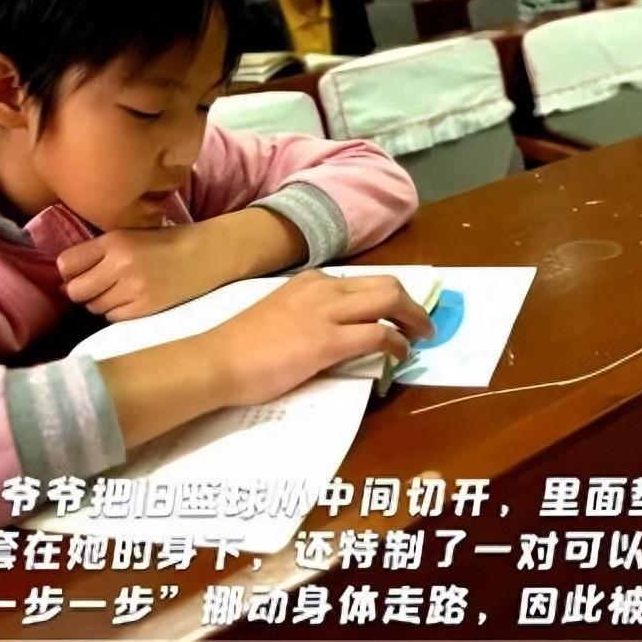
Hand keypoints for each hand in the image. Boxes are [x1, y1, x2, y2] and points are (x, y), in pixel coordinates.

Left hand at [59, 207, 306, 320]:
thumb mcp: (131, 234)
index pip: (67, 264)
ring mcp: (132, 288)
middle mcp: (119, 264)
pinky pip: (113, 317)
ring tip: (120, 292)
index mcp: (114, 241)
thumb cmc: (167, 242)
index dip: (71, 271)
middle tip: (98, 286)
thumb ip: (99, 251)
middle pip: (76, 290)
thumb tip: (65, 277)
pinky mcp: (145, 308)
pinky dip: (118, 312)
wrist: (207, 254)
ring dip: (101, 302)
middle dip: (83, 290)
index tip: (81, 272)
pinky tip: (133, 300)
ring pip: (94, 306)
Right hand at [197, 270, 434, 407]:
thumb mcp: (283, 314)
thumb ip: (311, 315)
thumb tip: (339, 331)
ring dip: (414, 320)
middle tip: (423, 326)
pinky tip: (401, 356)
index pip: (364, 281)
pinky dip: (398, 344)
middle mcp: (324, 288)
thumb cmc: (244, 345)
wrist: (218, 361)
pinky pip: (379, 335)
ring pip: (390, 301)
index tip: (401, 313)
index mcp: (311, 281)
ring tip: (421, 339)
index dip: (390, 297)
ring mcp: (327, 313)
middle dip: (412, 305)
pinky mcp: (329, 341)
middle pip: (387, 284)